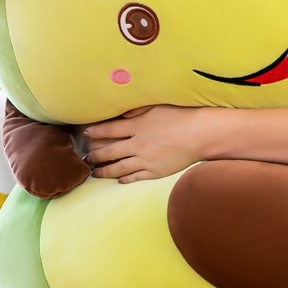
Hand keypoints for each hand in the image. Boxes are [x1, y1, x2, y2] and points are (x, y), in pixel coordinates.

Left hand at [82, 105, 206, 183]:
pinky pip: (135, 177)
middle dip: (95, 155)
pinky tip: (119, 181)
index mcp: (137, 126)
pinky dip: (125, 179)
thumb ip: (137, 110)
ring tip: (94, 173)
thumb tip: (122, 116)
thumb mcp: (158, 106)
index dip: (96, 131)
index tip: (85, 133)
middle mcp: (138, 145)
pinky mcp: (155, 172)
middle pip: (110, 151)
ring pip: (119, 168)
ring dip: (104, 171)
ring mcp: (146, 160)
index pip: (110, 130)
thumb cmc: (182, 116)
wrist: (201, 134)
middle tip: (85, 158)